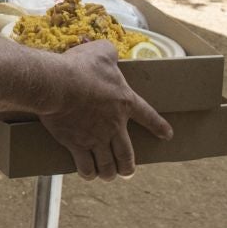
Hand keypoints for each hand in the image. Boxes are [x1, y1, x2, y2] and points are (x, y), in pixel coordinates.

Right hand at [37, 41, 171, 180]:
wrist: (58, 84)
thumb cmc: (80, 67)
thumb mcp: (101, 51)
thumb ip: (110, 53)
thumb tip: (109, 51)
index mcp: (124, 102)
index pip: (148, 116)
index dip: (159, 126)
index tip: (167, 135)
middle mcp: (114, 125)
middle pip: (127, 153)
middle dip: (128, 165)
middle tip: (128, 171)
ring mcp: (95, 138)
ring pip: (108, 165)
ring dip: (110, 173)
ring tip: (109, 176)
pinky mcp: (76, 144)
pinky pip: (86, 166)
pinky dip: (88, 172)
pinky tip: (88, 173)